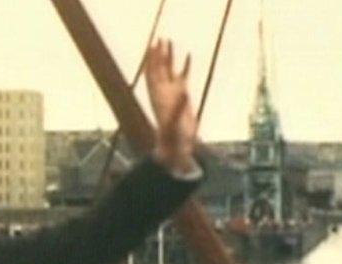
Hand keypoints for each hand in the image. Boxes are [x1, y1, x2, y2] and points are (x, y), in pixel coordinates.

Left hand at [144, 39, 197, 172]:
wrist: (177, 147)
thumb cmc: (172, 137)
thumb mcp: (175, 123)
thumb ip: (179, 108)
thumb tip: (184, 92)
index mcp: (158, 97)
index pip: (153, 75)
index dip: (152, 61)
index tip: (152, 47)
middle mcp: (163, 92)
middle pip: (159, 69)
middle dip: (159, 54)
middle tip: (160, 39)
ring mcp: (173, 93)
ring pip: (170, 70)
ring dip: (170, 56)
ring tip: (169, 41)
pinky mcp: (183, 96)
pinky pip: (183, 76)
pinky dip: (185, 66)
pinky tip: (189, 55)